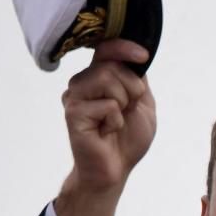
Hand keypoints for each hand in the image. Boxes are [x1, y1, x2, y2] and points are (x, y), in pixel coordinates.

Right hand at [55, 38, 155, 215]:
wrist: (115, 168)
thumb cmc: (127, 138)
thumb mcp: (142, 105)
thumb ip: (138, 79)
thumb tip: (135, 55)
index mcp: (98, 78)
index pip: (106, 50)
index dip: (124, 48)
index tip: (143, 55)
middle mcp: (82, 82)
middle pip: (112, 65)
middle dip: (132, 89)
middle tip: (128, 110)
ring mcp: (74, 96)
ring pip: (106, 79)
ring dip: (123, 103)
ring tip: (116, 121)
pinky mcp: (72, 112)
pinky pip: (106, 105)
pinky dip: (116, 121)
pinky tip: (106, 132)